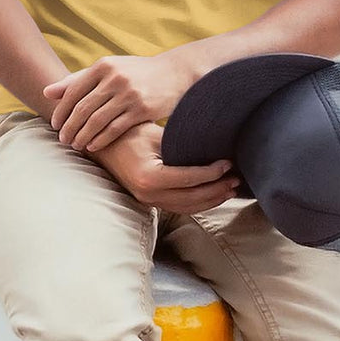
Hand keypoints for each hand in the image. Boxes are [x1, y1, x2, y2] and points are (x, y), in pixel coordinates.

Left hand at [43, 51, 196, 151]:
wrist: (176, 73)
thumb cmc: (136, 73)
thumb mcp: (109, 69)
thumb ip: (78, 79)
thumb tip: (47, 92)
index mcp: (103, 66)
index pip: (73, 91)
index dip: (61, 111)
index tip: (55, 125)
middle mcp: (115, 78)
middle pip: (82, 108)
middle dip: (69, 127)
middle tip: (63, 140)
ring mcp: (129, 94)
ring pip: (97, 120)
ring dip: (82, 136)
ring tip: (75, 145)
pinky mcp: (142, 109)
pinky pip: (115, 128)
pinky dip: (100, 139)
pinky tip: (93, 146)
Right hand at [92, 123, 240, 212]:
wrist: (102, 145)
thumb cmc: (129, 133)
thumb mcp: (155, 135)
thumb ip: (181, 145)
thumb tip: (214, 145)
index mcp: (149, 177)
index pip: (190, 179)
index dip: (213, 173)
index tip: (228, 163)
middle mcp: (148, 194)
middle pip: (192, 198)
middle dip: (217, 189)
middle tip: (237, 179)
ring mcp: (148, 201)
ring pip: (188, 207)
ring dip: (212, 199)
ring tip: (231, 189)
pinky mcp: (150, 202)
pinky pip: (180, 207)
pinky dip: (199, 203)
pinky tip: (214, 195)